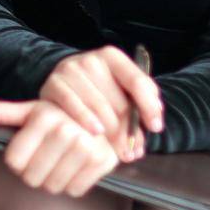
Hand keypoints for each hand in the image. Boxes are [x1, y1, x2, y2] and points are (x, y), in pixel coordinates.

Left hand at [0, 99, 119, 196]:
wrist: (99, 118)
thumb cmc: (56, 118)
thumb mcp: (28, 111)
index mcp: (43, 116)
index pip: (14, 162)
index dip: (18, 163)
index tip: (28, 152)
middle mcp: (65, 129)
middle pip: (32, 178)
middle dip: (35, 173)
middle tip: (45, 159)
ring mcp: (86, 145)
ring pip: (53, 187)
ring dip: (53, 181)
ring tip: (60, 162)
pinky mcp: (103, 160)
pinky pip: (75, 190)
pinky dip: (73, 184)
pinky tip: (76, 167)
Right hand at [39, 46, 163, 159]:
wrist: (61, 82)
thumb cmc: (97, 89)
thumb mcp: (119, 89)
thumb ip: (139, 103)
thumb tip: (151, 127)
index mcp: (112, 57)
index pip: (137, 81)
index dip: (149, 106)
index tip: (156, 127)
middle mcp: (91, 60)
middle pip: (118, 101)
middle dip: (130, 130)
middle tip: (135, 150)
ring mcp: (70, 70)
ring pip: (99, 107)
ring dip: (112, 134)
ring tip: (121, 152)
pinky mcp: (53, 84)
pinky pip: (73, 106)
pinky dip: (86, 120)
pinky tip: (96, 133)